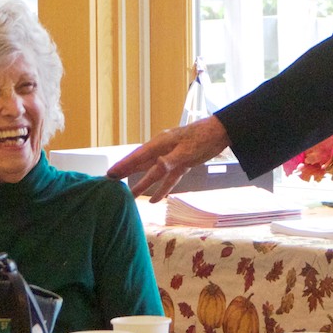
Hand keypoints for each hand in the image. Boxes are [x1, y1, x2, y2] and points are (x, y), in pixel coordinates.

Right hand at [106, 116, 231, 200]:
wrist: (222, 132)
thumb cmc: (204, 137)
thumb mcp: (187, 150)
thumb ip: (171, 160)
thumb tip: (155, 166)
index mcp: (161, 143)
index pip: (138, 156)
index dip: (124, 166)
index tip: (110, 174)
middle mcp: (163, 149)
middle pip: (142, 163)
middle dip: (127, 172)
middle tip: (111, 182)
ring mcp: (172, 156)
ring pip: (154, 172)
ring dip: (143, 183)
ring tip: (130, 194)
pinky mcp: (183, 162)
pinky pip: (169, 178)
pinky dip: (163, 188)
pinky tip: (156, 199)